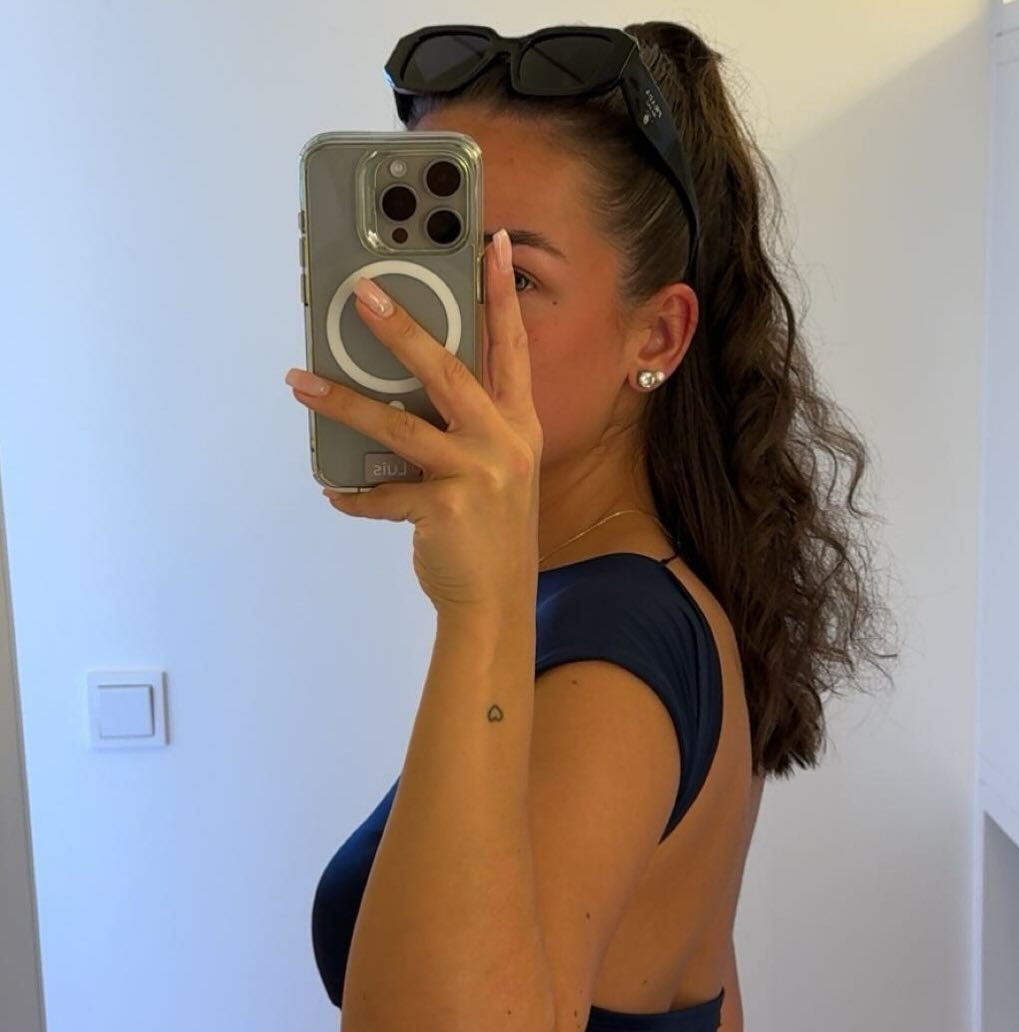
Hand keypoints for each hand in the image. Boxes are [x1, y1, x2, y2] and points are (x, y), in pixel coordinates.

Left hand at [285, 229, 542, 617]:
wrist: (496, 599)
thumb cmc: (491, 531)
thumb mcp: (495, 470)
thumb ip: (464, 429)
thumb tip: (399, 396)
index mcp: (517, 425)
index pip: (511, 347)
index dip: (500, 295)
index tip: (489, 246)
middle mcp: (503, 442)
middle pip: (448, 371)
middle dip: (403, 329)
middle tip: (363, 294)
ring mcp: (477, 474)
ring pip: (400, 424)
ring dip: (344, 402)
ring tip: (301, 382)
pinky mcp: (445, 507)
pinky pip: (383, 492)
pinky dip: (354, 494)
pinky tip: (335, 491)